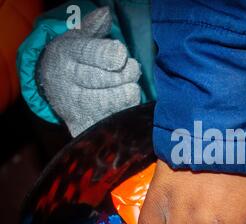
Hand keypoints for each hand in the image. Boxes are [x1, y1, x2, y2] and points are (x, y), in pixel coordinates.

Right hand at [39, 7, 140, 136]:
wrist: (50, 86)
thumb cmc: (74, 59)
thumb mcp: (77, 38)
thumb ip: (93, 26)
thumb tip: (105, 14)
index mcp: (67, 55)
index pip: (94, 54)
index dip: (113, 54)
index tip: (122, 55)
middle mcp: (68, 80)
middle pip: (107, 79)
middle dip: (128, 74)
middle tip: (131, 70)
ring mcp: (75, 105)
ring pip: (112, 101)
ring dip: (128, 93)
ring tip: (129, 86)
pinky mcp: (82, 123)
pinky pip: (110, 120)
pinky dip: (123, 112)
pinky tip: (124, 104)